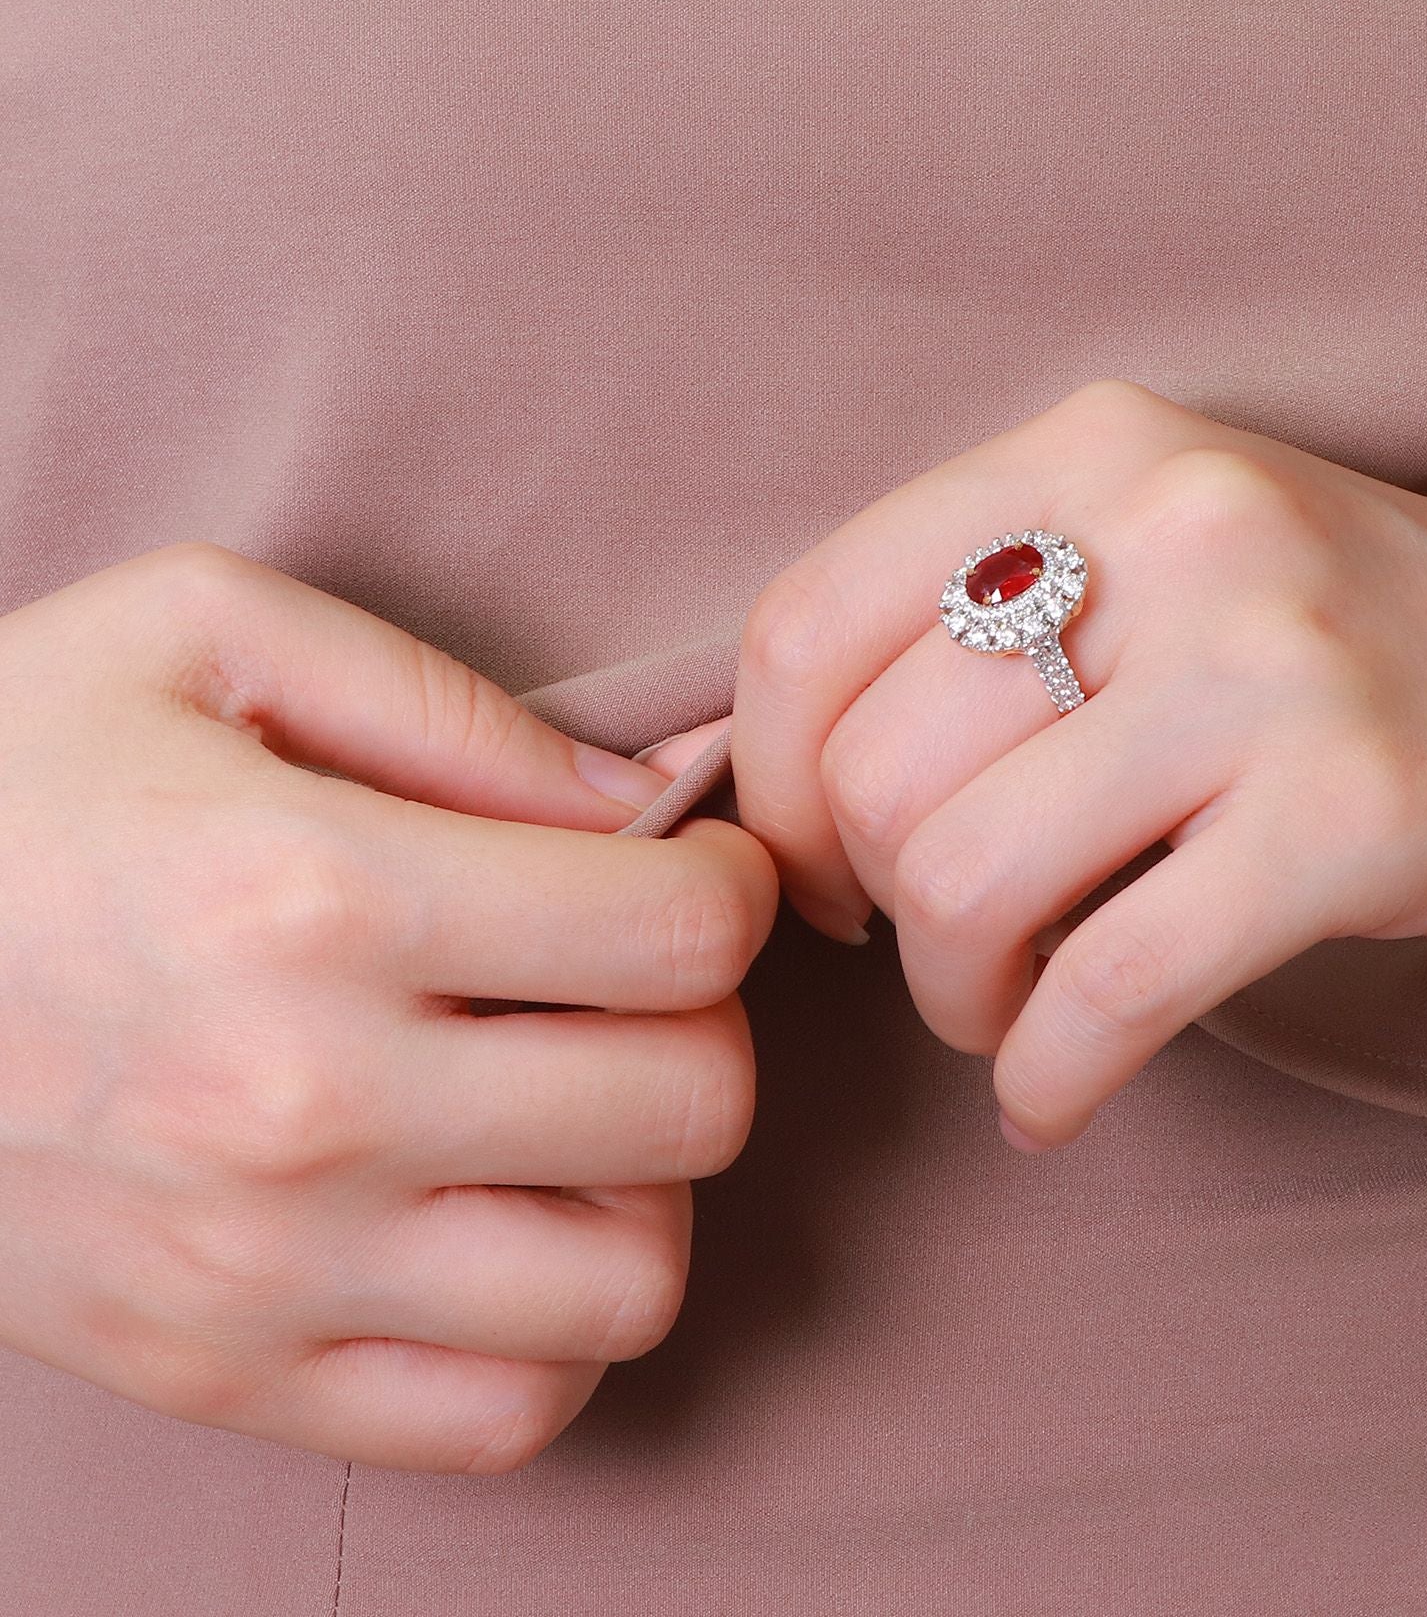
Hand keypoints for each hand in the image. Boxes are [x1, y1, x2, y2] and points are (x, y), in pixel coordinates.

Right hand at [0, 543, 776, 1472]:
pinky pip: (505, 1413)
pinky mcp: (225, 1374)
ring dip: (646, 1181)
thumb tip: (656, 793)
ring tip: (570, 1104)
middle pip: (691, 1104)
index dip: (731, 886)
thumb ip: (457, 706)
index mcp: (316, 893)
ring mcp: (263, 1269)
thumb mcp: (205, 637)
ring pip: (629, 1282)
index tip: (694, 870)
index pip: (679, 933)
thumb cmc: (11, 776)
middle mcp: (303, 1102)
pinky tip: (504, 1216)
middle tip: (633, 980)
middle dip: (704, 1022)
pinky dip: (556, 1320)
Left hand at [732, 379, 1426, 1149]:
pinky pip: (1114, 984)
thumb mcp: (1166, 557)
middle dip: (864, 909)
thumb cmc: (1356, 646)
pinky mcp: (1356, 812)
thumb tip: (778, 779)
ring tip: (1001, 1013)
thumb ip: (982, 619)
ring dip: (951, 998)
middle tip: (930, 953)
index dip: (764, 782)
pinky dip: (1049, 1074)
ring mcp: (1270, 664)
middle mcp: (1172, 528)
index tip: (812, 866)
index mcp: (1092, 450)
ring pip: (968, 877)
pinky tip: (1055, 1099)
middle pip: (873, 771)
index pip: (808, 623)